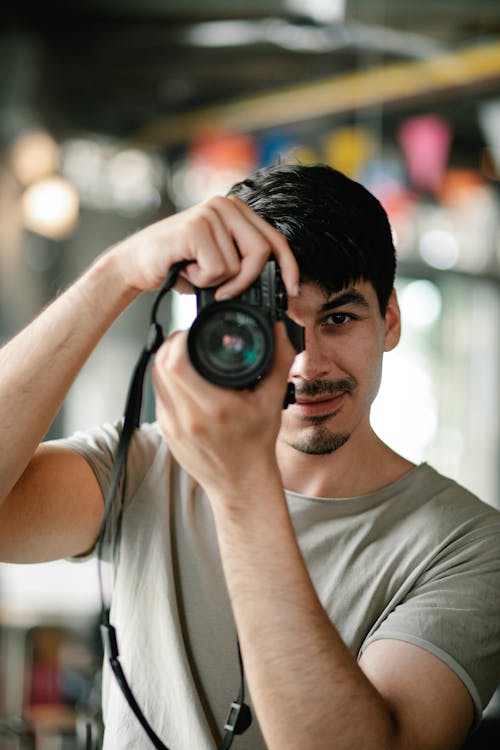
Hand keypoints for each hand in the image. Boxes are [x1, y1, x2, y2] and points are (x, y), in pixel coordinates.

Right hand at [109, 195, 298, 299]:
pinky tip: (185, 269)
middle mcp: (226, 206)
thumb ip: (243, 265)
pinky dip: (202, 280)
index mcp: (236, 211)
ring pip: (237, 265)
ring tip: (194, 271)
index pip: (276, 239)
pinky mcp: (196, 227)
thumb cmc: (178, 265)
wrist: (135, 264)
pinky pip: (217, 268)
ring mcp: (210, 214)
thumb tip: (274, 287)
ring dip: (216, 281)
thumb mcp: (218, 262)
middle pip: (262, 252)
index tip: (291, 290)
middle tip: (224, 292)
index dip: (288, 267)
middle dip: (247, 281)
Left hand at [151, 322, 295, 500]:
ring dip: (166, 360)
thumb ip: (278, 362)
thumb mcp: (273, 401)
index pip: (176, 362)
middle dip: (172, 344)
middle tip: (189, 338)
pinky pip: (159, 394)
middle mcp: (187, 417)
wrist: (241, 483)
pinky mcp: (165, 431)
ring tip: (185, 353)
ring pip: (155, 378)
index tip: (194, 332)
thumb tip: (278, 332)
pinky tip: (183, 378)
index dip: (180, 339)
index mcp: (213, 408)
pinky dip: (167, 380)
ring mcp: (172, 425)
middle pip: (161, 365)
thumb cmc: (256, 445)